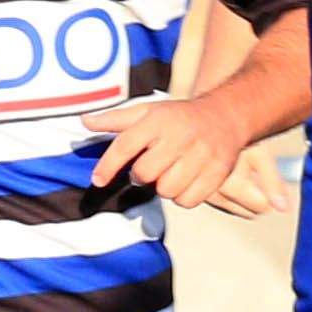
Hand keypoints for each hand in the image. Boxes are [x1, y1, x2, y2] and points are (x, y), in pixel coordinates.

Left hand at [94, 94, 284, 212]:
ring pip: (167, 190)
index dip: (108, 165)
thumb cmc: (178, 117)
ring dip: (163, 186)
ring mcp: (201, 155)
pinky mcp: (217, 172)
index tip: (97, 180)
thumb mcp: (148, 111)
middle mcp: (180, 136)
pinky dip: (183, 197)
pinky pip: (188, 200)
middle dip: (141, 175)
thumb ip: (116, 119)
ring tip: (170, 172)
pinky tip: (186, 181)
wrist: (226, 116)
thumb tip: (85, 121)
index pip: (126, 145)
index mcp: (159, 120)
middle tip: (149, 167)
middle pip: (145, 173)